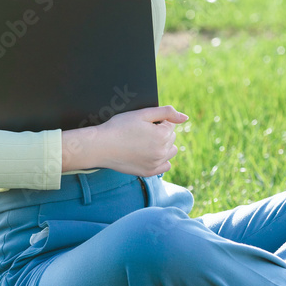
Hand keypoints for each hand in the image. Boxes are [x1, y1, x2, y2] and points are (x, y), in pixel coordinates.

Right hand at [62, 105, 188, 176]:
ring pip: (170, 151)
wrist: (100, 146)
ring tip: (145, 142)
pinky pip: (165, 166)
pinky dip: (160, 160)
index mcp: (162, 136)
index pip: (170, 124)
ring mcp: (156, 164)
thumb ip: (166, 112)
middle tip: (140, 132)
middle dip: (160, 132)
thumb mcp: (143, 113)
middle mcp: (162, 152)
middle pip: (171, 137)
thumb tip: (185, 117)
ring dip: (163, 145)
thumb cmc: (119, 127)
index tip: (142, 124)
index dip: (156, 121)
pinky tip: (148, 154)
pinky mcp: (148, 172)